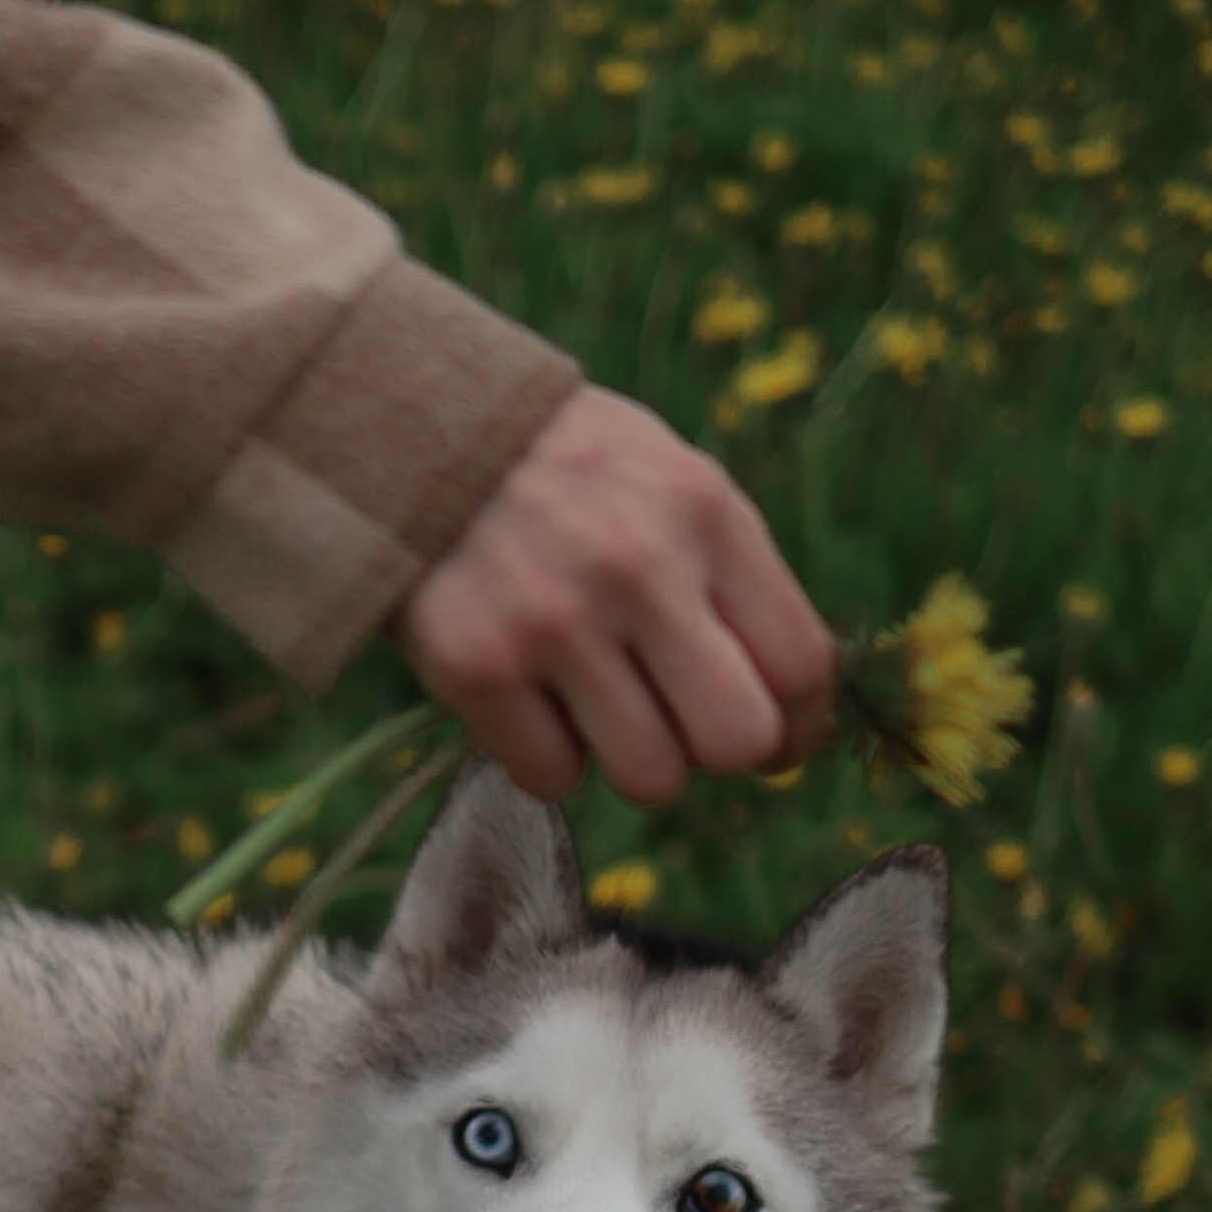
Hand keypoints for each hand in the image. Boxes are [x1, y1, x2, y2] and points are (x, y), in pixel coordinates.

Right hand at [396, 387, 840, 803]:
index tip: (780, 740)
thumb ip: (734, 581)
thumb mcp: (674, 483)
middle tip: (685, 727)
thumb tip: (790, 713)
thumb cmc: (569, 475)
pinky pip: (553, 779)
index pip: (801, 665)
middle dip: (720, 753)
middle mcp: (638, 567)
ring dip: (633, 760)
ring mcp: (554, 621)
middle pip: (738, 741)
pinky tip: (531, 699)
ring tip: (598, 702)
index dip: (801, 726)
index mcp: (705, 513)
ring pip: (650, 778)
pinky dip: (548, 757)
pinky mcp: (477, 667)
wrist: (411, 432)